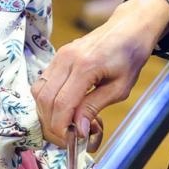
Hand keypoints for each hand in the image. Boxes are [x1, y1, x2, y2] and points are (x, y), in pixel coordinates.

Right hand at [33, 0, 168, 144]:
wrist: (128, 28)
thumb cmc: (129, 56)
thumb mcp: (120, 87)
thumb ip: (94, 106)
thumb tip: (77, 129)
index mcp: (84, 66)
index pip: (61, 103)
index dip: (62, 127)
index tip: (72, 140)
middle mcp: (66, 59)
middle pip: (44, 99)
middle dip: (52, 124)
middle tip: (69, 136)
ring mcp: (59, 56)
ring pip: (38, 92)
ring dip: (47, 113)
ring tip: (66, 123)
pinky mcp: (57, 57)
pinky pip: (42, 83)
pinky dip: (48, 100)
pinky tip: (64, 108)